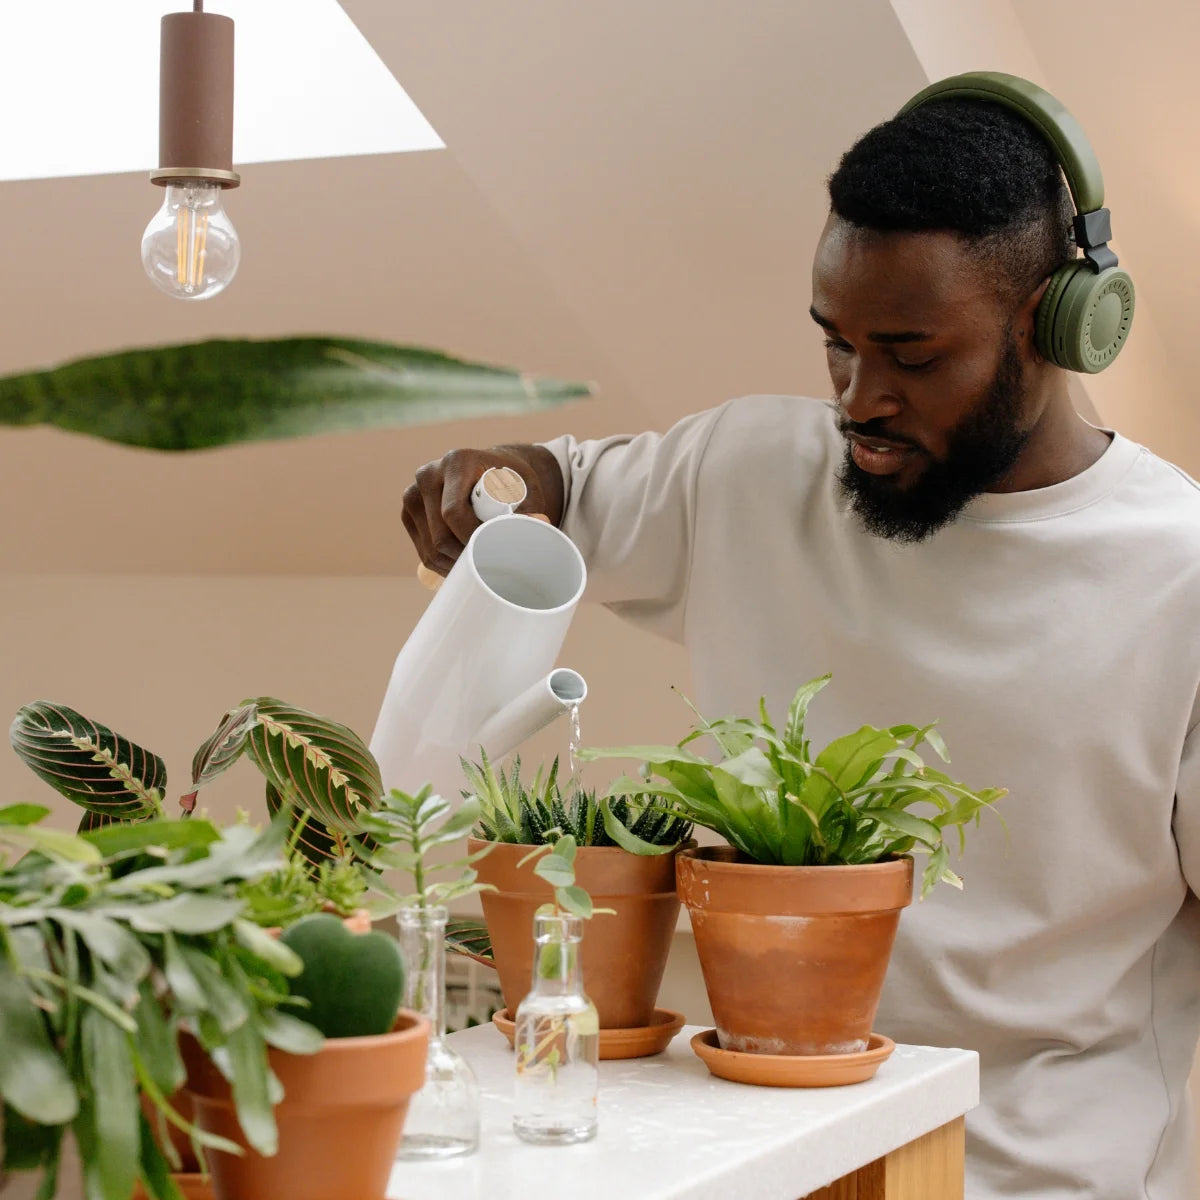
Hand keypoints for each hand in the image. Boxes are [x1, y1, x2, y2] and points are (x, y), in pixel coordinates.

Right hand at [402, 444, 563, 576]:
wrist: (488, 471)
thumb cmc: (510, 480)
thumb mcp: (526, 489)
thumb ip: (530, 508)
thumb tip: (540, 522)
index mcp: (456, 461)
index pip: (453, 512)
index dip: (472, 538)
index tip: (495, 552)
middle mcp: (428, 473)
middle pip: (440, 535)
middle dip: (466, 557)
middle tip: (492, 566)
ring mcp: (413, 493)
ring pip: (430, 548)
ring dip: (455, 566)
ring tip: (481, 566)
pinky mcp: (409, 512)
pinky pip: (423, 551)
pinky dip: (444, 564)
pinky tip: (464, 563)